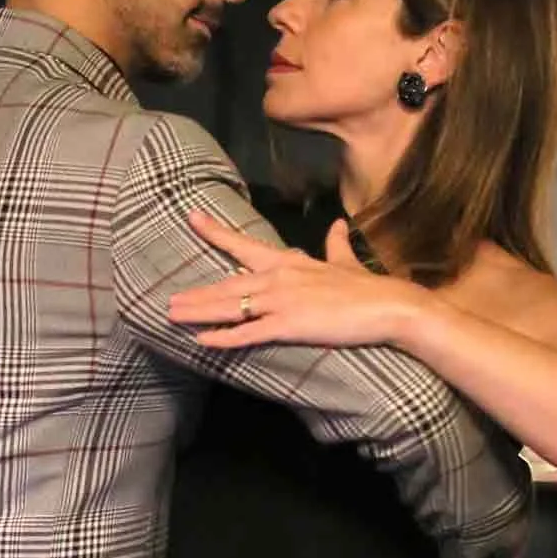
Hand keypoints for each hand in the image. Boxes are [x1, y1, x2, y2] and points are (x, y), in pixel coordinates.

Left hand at [166, 210, 421, 349]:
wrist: (387, 305)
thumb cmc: (366, 288)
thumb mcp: (345, 261)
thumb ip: (336, 244)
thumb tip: (338, 225)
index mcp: (288, 261)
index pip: (244, 245)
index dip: (216, 233)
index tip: (192, 217)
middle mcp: (278, 276)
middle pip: (228, 284)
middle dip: (197, 294)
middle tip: (169, 300)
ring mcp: (281, 300)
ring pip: (231, 306)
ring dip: (200, 312)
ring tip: (173, 316)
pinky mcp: (289, 324)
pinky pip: (248, 332)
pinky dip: (223, 337)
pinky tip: (202, 340)